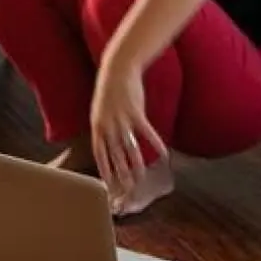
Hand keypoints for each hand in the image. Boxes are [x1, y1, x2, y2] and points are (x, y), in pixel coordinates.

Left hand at [90, 57, 167, 197]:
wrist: (116, 70)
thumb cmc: (109, 92)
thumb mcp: (100, 113)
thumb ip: (104, 130)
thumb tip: (109, 146)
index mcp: (97, 127)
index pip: (99, 154)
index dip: (104, 170)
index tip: (107, 185)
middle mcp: (108, 126)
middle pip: (115, 155)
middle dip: (120, 174)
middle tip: (126, 190)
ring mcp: (122, 120)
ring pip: (130, 148)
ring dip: (136, 165)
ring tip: (141, 179)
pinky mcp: (136, 112)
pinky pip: (147, 132)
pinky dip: (155, 143)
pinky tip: (163, 154)